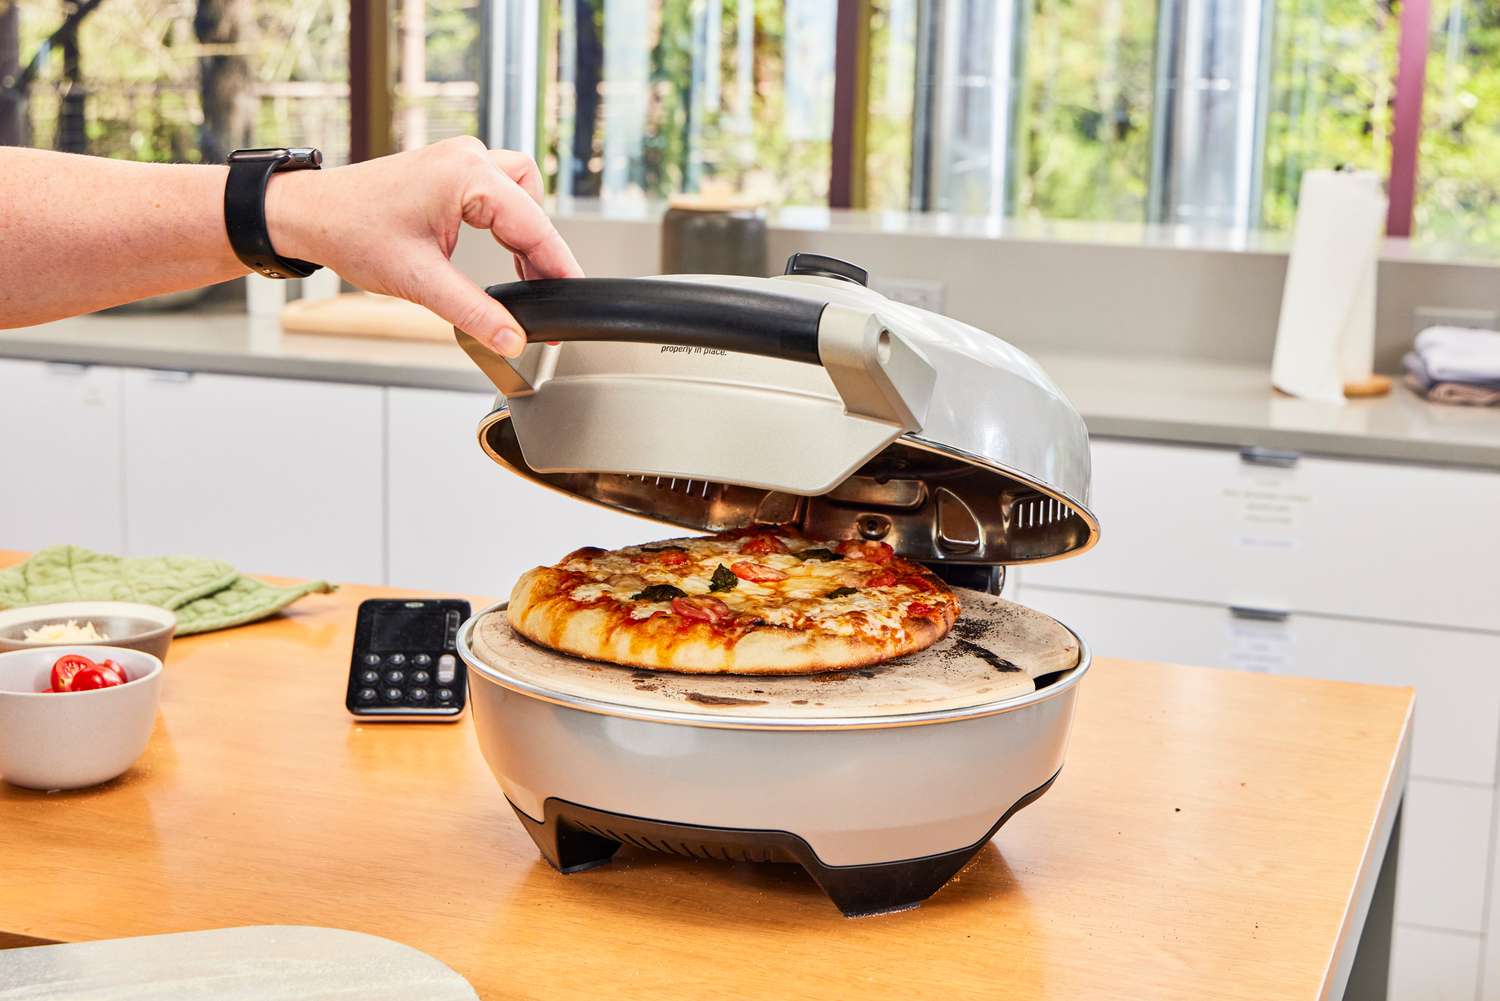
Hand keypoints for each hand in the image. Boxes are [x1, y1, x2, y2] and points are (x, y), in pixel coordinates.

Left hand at [264, 136, 580, 356]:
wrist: (311, 214)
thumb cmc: (351, 232)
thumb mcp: (420, 282)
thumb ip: (474, 313)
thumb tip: (512, 339)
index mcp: (466, 176)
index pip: (534, 226)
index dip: (559, 269)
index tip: (573, 299)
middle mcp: (469, 158)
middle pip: (534, 209)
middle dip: (544, 256)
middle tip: (548, 300)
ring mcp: (461, 159)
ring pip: (523, 194)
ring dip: (528, 234)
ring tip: (528, 280)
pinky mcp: (452, 169)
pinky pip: (501, 192)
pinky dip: (509, 224)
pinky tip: (505, 257)